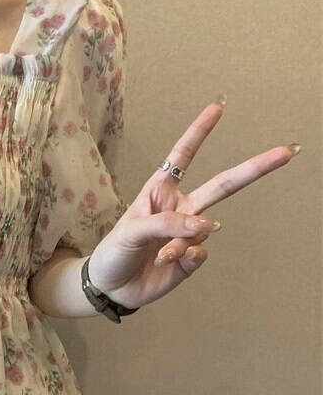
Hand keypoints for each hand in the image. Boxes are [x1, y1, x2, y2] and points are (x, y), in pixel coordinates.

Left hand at [86, 98, 299, 310]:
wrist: (110, 287)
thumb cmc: (114, 251)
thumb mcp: (131, 230)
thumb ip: (167, 223)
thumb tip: (207, 225)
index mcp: (159, 192)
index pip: (181, 157)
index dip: (198, 132)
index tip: (217, 108)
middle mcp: (179, 209)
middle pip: (222, 185)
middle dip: (252, 169)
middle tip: (284, 152)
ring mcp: (187, 234)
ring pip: (205, 230)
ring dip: (181, 242)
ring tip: (159, 254)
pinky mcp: (190, 258)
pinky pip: (201, 253)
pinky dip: (186, 257)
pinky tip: (168, 262)